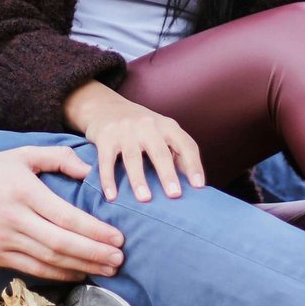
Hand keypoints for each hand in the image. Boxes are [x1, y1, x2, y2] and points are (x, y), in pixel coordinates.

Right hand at [0, 147, 123, 281]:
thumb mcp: (22, 154)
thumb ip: (57, 157)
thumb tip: (89, 170)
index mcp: (24, 192)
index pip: (67, 217)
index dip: (95, 231)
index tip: (118, 238)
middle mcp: (15, 220)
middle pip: (62, 244)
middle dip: (95, 255)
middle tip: (120, 260)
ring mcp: (5, 242)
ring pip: (49, 261)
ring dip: (81, 268)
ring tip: (107, 270)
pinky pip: (33, 269)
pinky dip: (58, 274)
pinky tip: (78, 273)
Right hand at [63, 81, 205, 202]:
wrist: (105, 106)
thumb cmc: (140, 126)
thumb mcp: (162, 131)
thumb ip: (176, 152)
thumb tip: (193, 183)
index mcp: (167, 126)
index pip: (185, 145)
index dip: (194, 165)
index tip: (199, 186)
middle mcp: (148, 126)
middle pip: (160, 152)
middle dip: (168, 174)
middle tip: (175, 195)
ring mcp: (125, 131)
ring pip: (133, 158)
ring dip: (139, 179)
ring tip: (145, 199)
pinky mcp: (105, 137)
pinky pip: (107, 161)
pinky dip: (108, 179)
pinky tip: (111, 196)